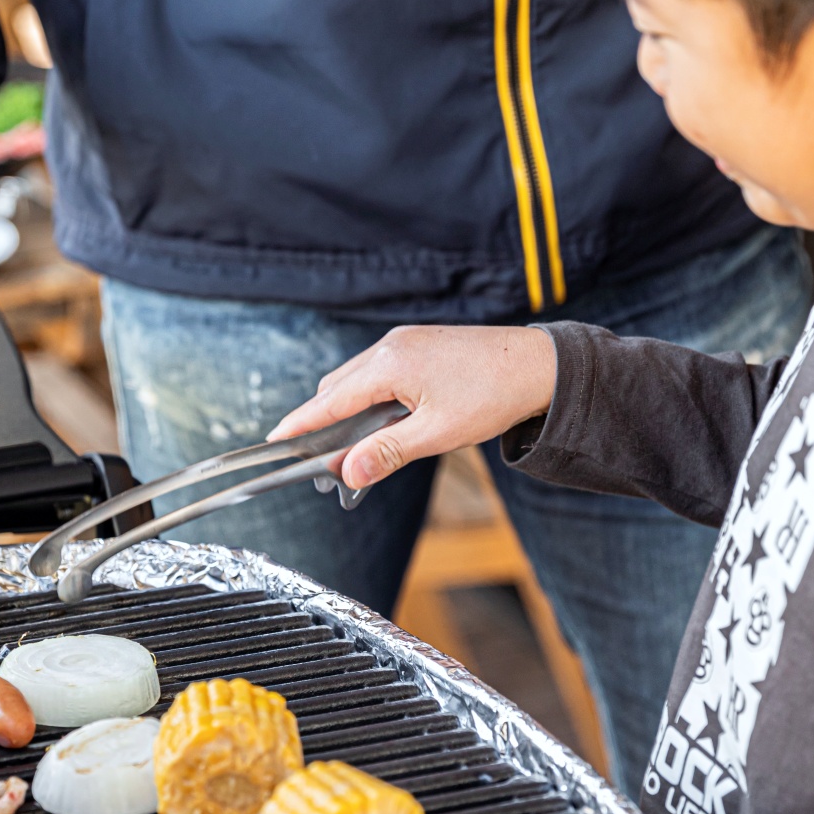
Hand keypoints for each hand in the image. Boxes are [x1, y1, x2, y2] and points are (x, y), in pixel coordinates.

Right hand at [268, 325, 557, 488]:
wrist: (540, 365)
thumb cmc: (494, 396)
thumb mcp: (437, 434)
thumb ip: (387, 452)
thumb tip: (349, 473)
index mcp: (390, 364)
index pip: (329, 400)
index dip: (300, 425)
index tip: (273, 443)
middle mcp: (391, 345)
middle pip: (337, 388)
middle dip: (322, 423)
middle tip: (318, 462)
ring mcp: (406, 340)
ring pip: (357, 379)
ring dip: (347, 411)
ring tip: (351, 449)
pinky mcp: (419, 343)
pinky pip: (378, 371)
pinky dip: (369, 397)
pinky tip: (381, 422)